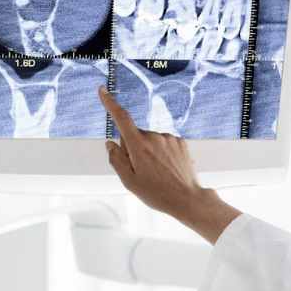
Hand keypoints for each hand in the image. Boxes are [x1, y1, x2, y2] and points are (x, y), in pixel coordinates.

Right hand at [98, 87, 240, 243]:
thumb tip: (110, 144)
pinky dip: (161, 152)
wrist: (187, 199)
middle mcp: (154, 137)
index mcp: (139, 146)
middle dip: (133, 148)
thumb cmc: (158, 193)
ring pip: (149, 140)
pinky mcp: (180, 141)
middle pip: (134, 135)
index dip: (110, 103)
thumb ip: (116, 160)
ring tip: (156, 172)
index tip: (103, 91)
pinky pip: (163, 142)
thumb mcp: (129, 182)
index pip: (121, 118)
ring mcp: (169, 138)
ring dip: (148, 151)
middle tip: (140, 170)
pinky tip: (166, 167)